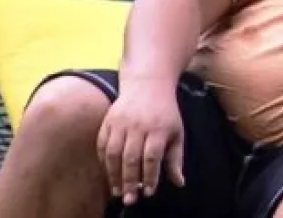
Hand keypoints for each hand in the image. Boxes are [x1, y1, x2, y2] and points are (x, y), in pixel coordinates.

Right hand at [96, 86, 185, 205]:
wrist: (148, 84)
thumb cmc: (166, 113)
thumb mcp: (177, 133)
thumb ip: (176, 159)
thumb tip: (179, 183)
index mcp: (158, 129)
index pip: (152, 157)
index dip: (149, 176)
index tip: (148, 192)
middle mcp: (138, 125)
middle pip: (131, 157)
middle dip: (129, 180)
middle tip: (129, 199)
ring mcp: (121, 122)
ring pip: (114, 152)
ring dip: (113, 174)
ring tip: (116, 191)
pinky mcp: (108, 120)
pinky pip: (102, 143)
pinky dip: (104, 161)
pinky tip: (108, 173)